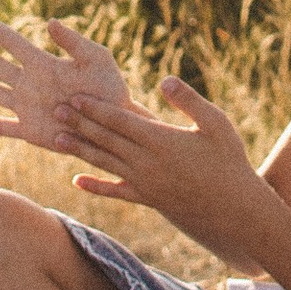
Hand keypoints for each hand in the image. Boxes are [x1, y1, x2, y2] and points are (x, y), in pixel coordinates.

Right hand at [0, 8, 131, 153]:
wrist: (115, 125)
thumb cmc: (111, 90)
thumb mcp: (97, 60)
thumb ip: (75, 42)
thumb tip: (50, 22)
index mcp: (44, 64)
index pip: (12, 42)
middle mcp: (30, 83)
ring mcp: (27, 107)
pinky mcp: (31, 130)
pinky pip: (1, 128)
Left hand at [53, 72, 276, 258]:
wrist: (235, 209)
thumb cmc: (229, 161)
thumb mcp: (216, 123)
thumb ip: (189, 101)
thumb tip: (164, 79)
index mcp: (161, 140)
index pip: (120, 121)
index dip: (95, 109)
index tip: (75, 97)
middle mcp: (147, 162)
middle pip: (106, 139)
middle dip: (80, 123)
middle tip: (55, 110)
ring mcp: (145, 183)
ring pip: (105, 163)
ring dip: (80, 150)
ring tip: (56, 138)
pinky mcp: (148, 200)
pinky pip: (115, 192)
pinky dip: (95, 186)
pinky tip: (77, 181)